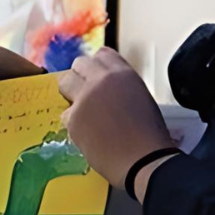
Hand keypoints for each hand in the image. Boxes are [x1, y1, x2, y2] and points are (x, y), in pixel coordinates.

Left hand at [59, 48, 174, 189]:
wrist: (142, 160)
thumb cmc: (150, 134)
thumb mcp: (141, 98)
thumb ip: (121, 86)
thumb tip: (107, 88)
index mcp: (123, 74)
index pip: (102, 54)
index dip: (98, 66)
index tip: (98, 76)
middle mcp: (101, 80)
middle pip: (79, 64)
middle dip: (81, 75)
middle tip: (86, 92)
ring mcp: (84, 99)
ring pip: (65, 82)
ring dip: (71, 92)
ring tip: (82, 108)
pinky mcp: (72, 119)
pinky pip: (65, 113)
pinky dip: (73, 121)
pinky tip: (87, 131)